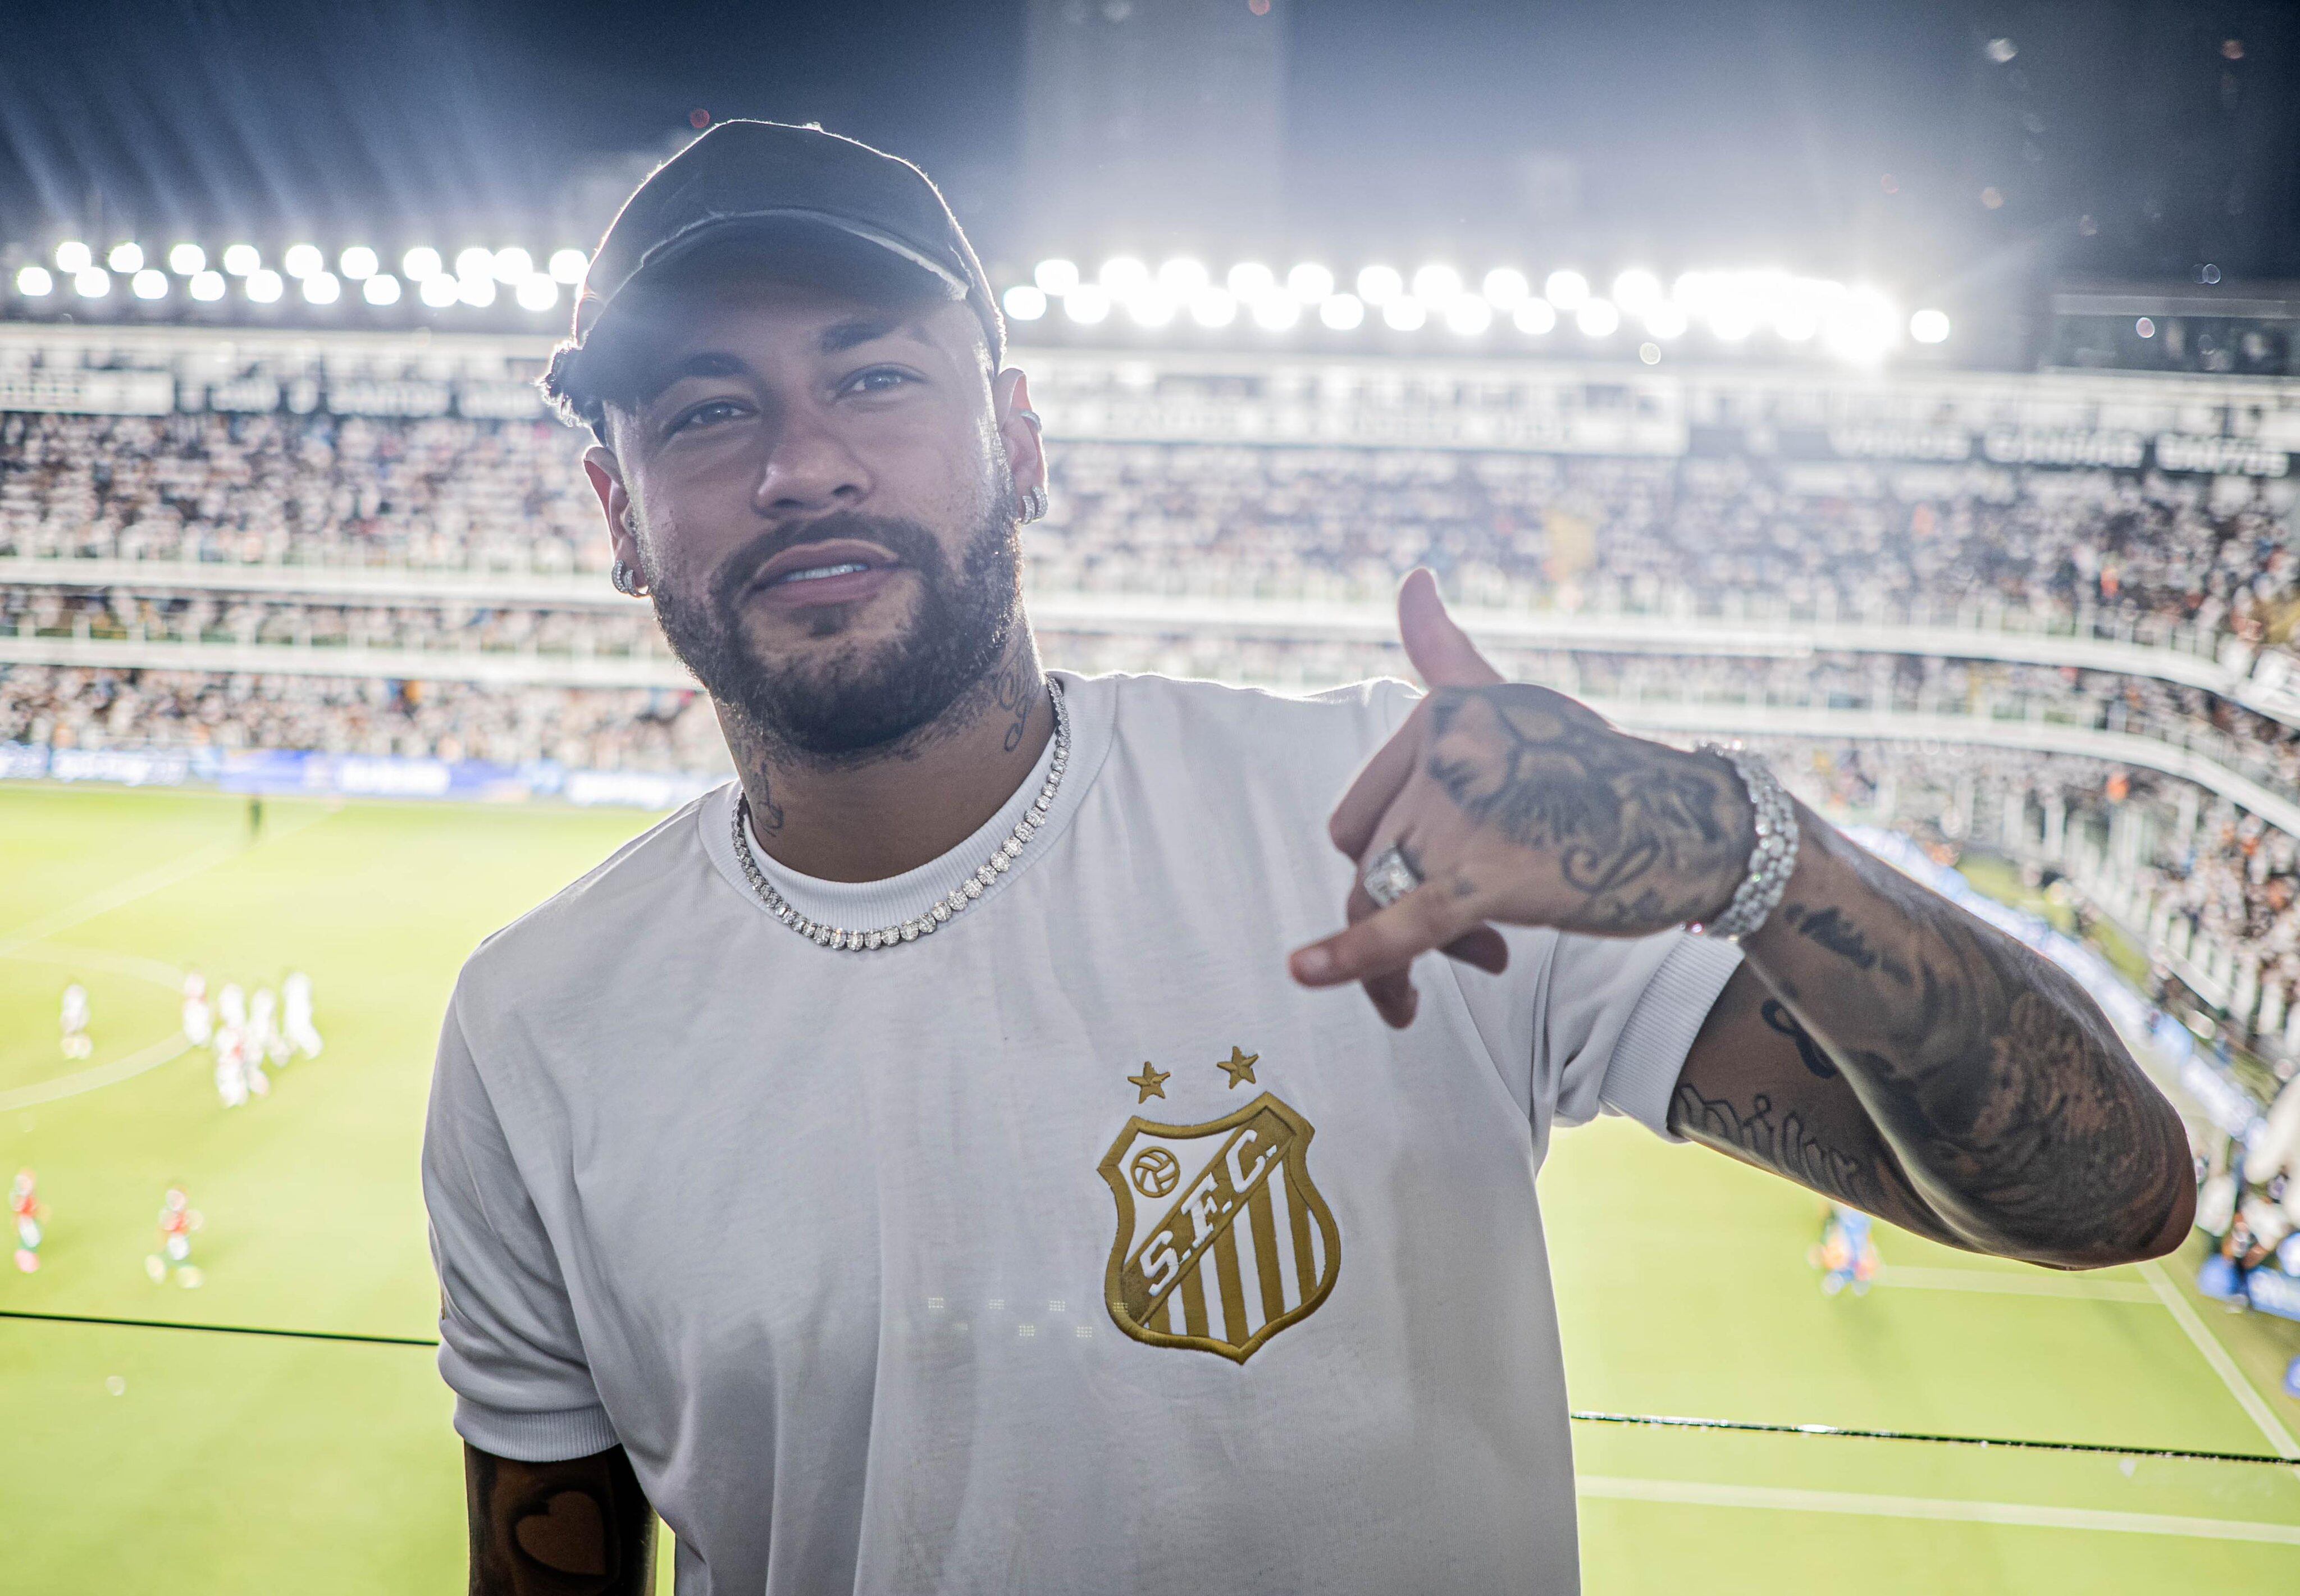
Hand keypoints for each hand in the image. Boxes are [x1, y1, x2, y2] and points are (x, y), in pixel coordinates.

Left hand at [1289, 570, 1754, 1026]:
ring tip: (1486, 958)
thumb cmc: (1601, 769)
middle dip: (1402, 905)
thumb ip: (1448, 653)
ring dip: (1405, 953)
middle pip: (1367, 857)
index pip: (1367, 810)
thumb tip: (1410, 577)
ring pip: (1375, 898)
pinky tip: (1305, 973)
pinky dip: (1351, 960)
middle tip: (1482, 941)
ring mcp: (1460, 813)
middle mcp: (1443, 753)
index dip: (1395, 857)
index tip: (1454, 885)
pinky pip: (1395, 926)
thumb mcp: (1515, 701)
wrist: (1692, 826)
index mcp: (1439, 715)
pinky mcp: (1482, 876)